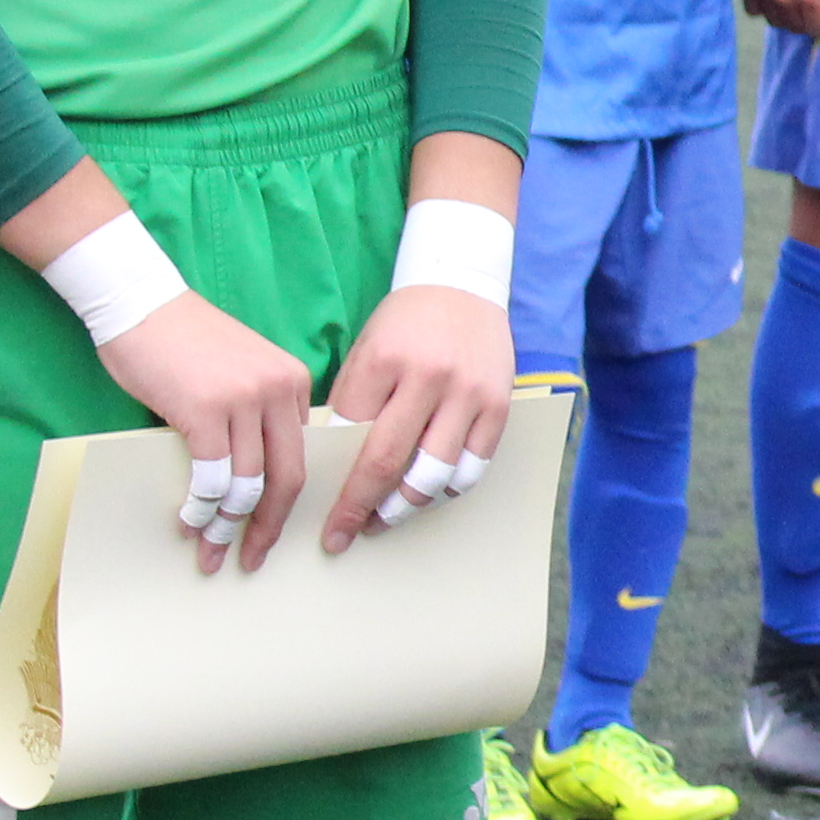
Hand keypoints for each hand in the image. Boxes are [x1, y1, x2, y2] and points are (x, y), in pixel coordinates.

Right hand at [97, 291, 314, 574]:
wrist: (139, 300)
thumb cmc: (181, 340)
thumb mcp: (239, 371)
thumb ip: (254, 413)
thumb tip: (247, 479)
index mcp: (293, 383)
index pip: (302, 457)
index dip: (288, 503)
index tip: (273, 532)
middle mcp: (279, 391)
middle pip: (287, 478)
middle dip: (268, 527)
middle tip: (251, 559)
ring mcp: (244, 400)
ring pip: (248, 484)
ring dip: (228, 527)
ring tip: (209, 552)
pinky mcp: (205, 409)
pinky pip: (212, 475)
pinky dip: (201, 507)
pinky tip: (188, 522)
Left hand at [322, 275, 515, 555]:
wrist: (461, 284)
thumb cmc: (403, 324)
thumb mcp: (366, 351)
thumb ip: (355, 404)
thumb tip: (336, 467)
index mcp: (383, 361)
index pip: (349, 437)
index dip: (333, 482)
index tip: (322, 514)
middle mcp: (427, 377)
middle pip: (386, 462)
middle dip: (360, 508)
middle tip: (344, 534)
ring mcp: (467, 393)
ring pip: (434, 473)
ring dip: (406, 506)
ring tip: (387, 517)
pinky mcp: (498, 404)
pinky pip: (473, 466)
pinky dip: (449, 488)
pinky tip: (429, 494)